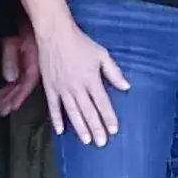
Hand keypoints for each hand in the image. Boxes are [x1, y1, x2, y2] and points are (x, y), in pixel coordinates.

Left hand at [0, 32, 38, 116]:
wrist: (30, 15)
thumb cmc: (20, 26)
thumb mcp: (12, 42)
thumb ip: (10, 60)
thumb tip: (10, 79)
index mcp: (34, 63)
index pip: (27, 84)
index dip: (19, 97)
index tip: (10, 108)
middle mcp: (34, 65)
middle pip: (23, 87)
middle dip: (12, 99)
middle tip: (1, 110)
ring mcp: (30, 63)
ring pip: (20, 83)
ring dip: (10, 94)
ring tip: (0, 104)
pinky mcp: (26, 60)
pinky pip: (19, 76)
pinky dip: (11, 85)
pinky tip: (4, 90)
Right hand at [31, 16, 128, 142]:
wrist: (55, 35)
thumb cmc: (81, 43)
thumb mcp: (102, 55)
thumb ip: (114, 73)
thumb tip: (126, 87)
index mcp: (91, 80)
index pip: (102, 103)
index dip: (109, 118)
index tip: (114, 130)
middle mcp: (77, 87)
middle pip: (88, 112)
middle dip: (96, 128)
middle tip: (101, 143)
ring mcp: (62, 89)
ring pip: (73, 113)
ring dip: (80, 128)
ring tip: (86, 141)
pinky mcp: (50, 88)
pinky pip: (54, 107)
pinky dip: (57, 119)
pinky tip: (61, 131)